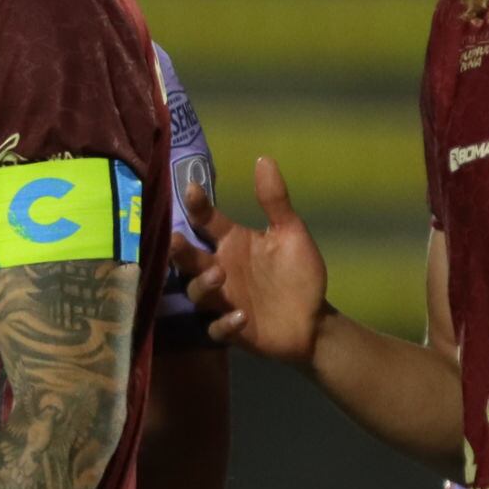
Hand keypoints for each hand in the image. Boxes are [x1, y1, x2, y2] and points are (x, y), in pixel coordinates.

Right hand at [173, 157, 328, 366]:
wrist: (313, 320)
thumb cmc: (298, 274)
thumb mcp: (291, 234)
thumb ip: (275, 200)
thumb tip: (264, 158)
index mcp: (230, 243)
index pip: (205, 221)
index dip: (197, 205)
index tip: (192, 189)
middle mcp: (219, 269)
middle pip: (188, 257)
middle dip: (178, 249)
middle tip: (175, 240)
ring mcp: (222, 300)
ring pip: (196, 292)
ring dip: (203, 284)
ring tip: (219, 275)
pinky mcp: (232, 330)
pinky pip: (217, 329)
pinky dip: (225, 324)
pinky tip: (241, 316)